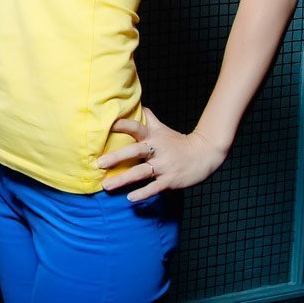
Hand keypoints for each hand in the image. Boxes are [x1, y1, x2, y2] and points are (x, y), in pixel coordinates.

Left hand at [97, 108, 226, 201]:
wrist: (205, 154)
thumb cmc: (178, 142)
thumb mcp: (163, 129)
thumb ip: (149, 118)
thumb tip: (138, 104)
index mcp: (153, 136)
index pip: (136, 127)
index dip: (122, 125)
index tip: (106, 125)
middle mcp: (157, 150)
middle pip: (135, 151)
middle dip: (116, 157)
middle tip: (98, 163)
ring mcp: (163, 166)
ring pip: (141, 172)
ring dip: (123, 179)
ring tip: (106, 185)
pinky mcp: (170, 180)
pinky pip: (154, 187)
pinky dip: (143, 193)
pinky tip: (130, 198)